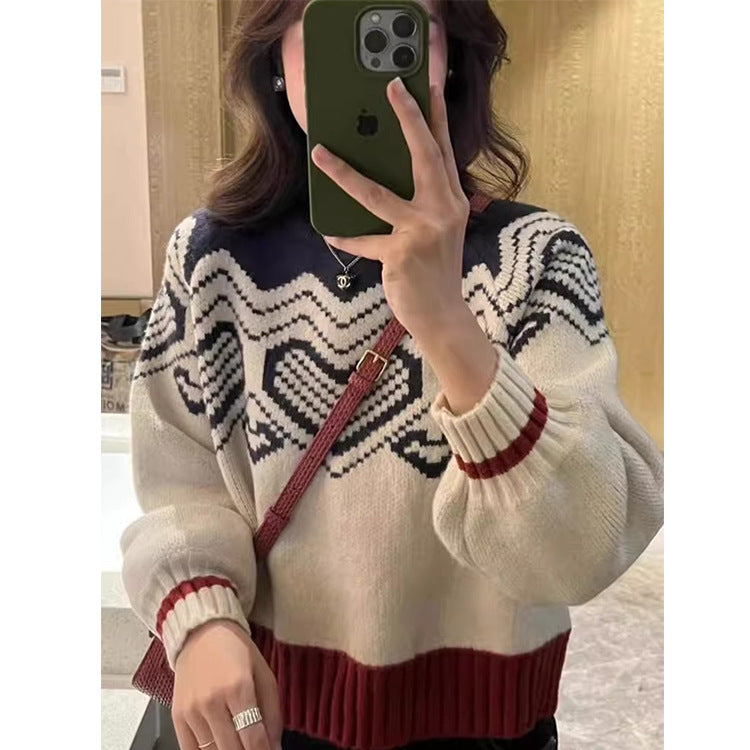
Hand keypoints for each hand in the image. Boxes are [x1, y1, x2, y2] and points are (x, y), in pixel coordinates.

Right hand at [171, 619, 282, 749]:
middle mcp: (212, 701)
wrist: (201, 633)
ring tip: (238, 743)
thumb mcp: (264, 673)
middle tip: (256, 746)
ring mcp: (192, 711)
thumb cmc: (236, 651)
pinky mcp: (177, 717)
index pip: (254, 739)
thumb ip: (272, 713)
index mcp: (238, 687)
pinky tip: (219, 745)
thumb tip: (275, 747)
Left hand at [310, 77, 470, 341]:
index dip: (436, 118)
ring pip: (376, 194)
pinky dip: (346, 238)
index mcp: (453, 202)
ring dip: (344, 173)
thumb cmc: (435, 274)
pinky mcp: (401, 253)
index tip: (429, 86)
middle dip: (409, 118)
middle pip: (425, 155)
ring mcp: (423, 231)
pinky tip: (330, 232)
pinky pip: (364, 240)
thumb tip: (383, 181)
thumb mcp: (437, 233)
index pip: (445, 152)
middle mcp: (443, 210)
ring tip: (320, 153)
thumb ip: (422, 206)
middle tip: (392, 87)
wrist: (443, 316)